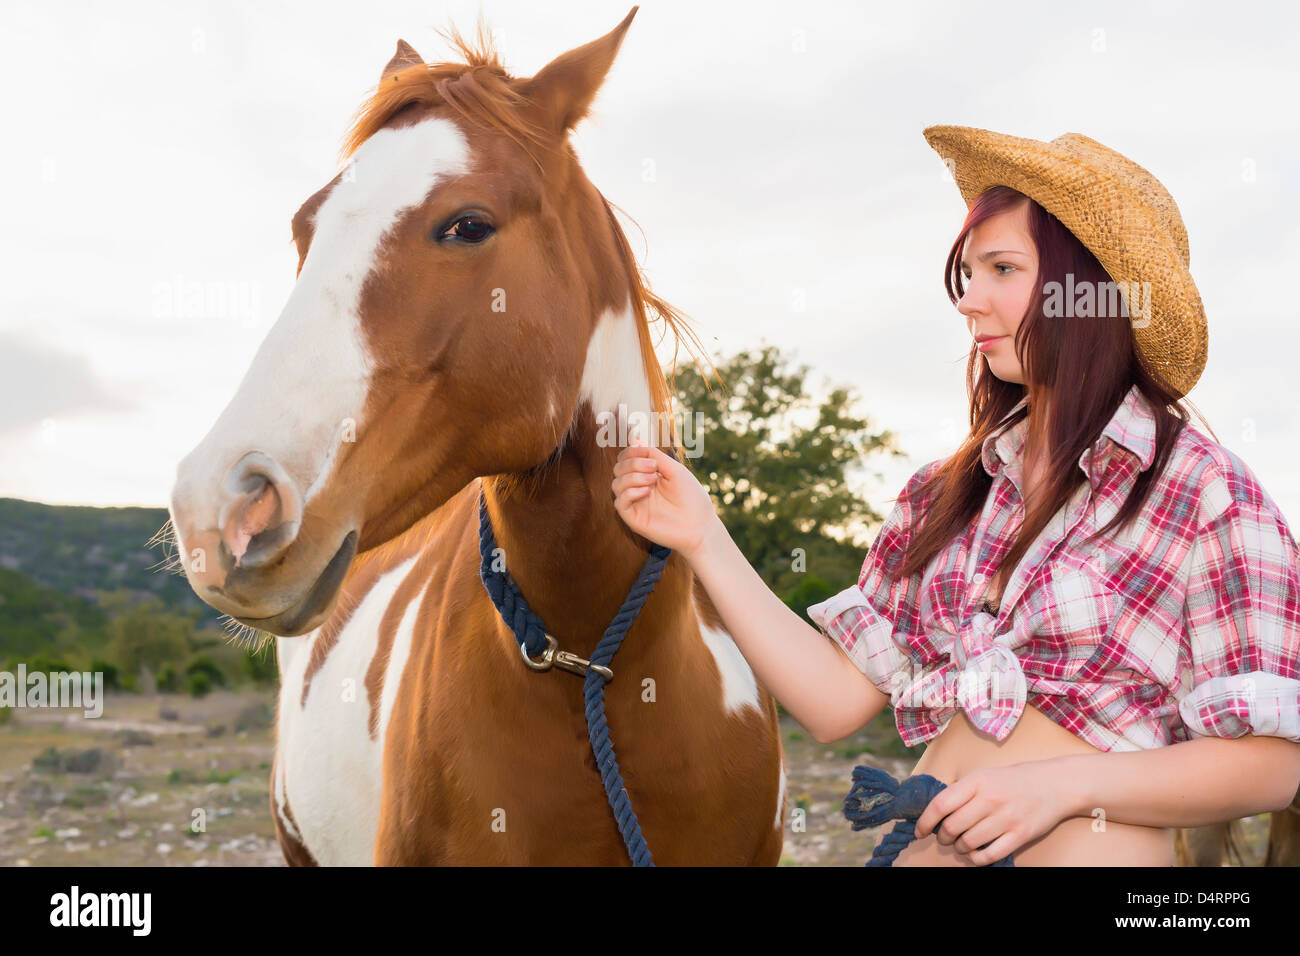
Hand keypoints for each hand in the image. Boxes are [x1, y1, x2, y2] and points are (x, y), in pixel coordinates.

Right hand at [611, 439, 715, 558]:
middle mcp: (638, 488)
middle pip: (618, 468)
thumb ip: (653, 456)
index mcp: (647, 474)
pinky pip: (619, 502)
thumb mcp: (674, 470)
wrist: (700, 525)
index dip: (631, 451)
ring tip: (653, 480)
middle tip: (654, 469)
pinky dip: (630, 492)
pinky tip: (646, 491)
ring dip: (632, 477)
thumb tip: (635, 440)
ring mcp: (635, 503)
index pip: (626, 458)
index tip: (646, 451)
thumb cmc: (691, 497)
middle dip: (632, 463)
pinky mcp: (633, 518)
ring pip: (616, 484)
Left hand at [912, 760, 1072, 864]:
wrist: (1055, 784)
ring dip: (959, 848)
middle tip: (945, 837)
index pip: (941, 804)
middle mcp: (990, 799)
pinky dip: (977, 859)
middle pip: (952, 827)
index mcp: (977, 781)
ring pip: (969, 843)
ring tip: (961, 844)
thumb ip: (963, 790)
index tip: (919, 830)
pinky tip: (976, 855)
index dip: (925, 820)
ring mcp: (1006, 818)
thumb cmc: (1015, 779)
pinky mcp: (1020, 835)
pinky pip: (990, 855)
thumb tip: (936, 810)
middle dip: (943, 836)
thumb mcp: (985, 775)